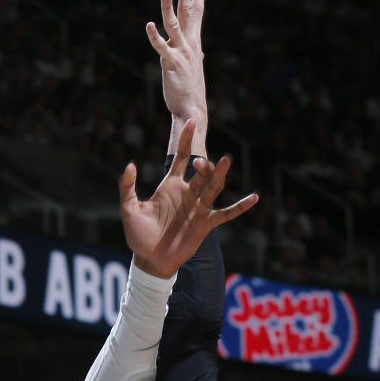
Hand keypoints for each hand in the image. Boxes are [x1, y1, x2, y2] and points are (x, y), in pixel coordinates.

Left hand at [119, 118, 257, 279]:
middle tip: (200, 161)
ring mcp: (198, 208)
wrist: (150, 260)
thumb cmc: (138, 235)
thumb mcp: (129, 209)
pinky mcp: (206, 224)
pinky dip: (240, 207)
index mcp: (170, 186)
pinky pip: (226, 213)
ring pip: (214, 187)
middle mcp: (187, 193)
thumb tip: (130, 165)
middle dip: (203, 164)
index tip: (190, 121)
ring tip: (225, 161)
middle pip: (201, 172)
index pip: (182, 158)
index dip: (186, 140)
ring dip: (219, 175)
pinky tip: (254, 197)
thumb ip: (127, 187)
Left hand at [147, 0, 208, 136]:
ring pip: (174, 25)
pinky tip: (149, 25)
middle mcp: (189, 44)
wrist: (192, 108)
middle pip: (188, 12)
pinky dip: (155, 37)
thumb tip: (198, 51)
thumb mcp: (193, 66)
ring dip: (169, 8)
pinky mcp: (170, 64)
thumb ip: (193, 54)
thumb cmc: (190, 89)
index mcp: (194, 42)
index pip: (198, 13)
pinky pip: (162, 48)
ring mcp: (180, 53)